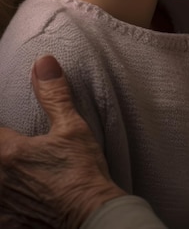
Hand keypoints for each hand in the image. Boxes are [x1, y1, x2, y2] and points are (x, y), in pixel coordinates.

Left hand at [0, 55, 124, 228]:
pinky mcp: (8, 224)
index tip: (8, 130)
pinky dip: (5, 200)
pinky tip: (15, 196)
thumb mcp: (72, 127)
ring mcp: (0, 205)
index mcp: (8, 153)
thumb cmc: (83, 173)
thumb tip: (43, 62)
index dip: (1, 129)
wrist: (93, 218)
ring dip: (1, 173)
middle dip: (1, 148)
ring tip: (12, 173)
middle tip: (13, 150)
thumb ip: (53, 94)